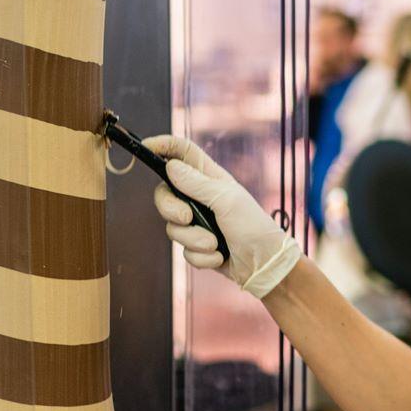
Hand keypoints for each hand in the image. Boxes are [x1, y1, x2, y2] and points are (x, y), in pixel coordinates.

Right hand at [143, 135, 300, 298]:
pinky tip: (220, 256)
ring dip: (193, 239)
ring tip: (215, 244)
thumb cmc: (253, 226)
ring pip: (172, 227)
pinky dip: (201, 256)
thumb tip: (170, 166)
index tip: (146, 145)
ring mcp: (197, 222)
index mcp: (209, 178)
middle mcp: (199, 197)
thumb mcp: (227, 200)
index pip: (181, 153)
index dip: (163, 146)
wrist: (264, 265)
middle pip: (164, 194)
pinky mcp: (197, 245)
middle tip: (186, 217)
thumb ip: (197, 184)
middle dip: (170, 209)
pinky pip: (184, 251)